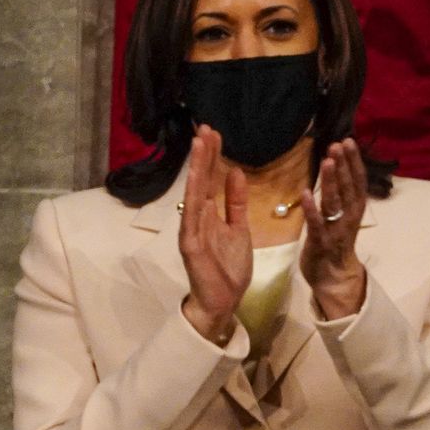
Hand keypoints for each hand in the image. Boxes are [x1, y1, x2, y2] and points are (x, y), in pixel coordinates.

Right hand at [178, 126, 250, 344]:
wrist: (223, 301)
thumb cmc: (228, 267)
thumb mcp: (239, 229)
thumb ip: (236, 203)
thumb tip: (236, 173)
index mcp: (209, 214)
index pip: (210, 179)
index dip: (212, 157)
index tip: (215, 134)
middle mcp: (197, 217)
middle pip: (200, 180)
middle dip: (204, 154)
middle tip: (207, 128)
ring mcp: (191, 229)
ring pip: (194, 193)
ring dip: (196, 167)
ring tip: (199, 142)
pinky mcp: (190, 244)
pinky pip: (191, 216)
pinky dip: (192, 195)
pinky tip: (194, 177)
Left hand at [300, 137, 368, 319]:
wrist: (333, 276)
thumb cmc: (334, 240)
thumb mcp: (341, 214)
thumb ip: (340, 193)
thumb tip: (335, 165)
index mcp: (355, 209)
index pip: (357, 180)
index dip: (353, 161)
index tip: (347, 141)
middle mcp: (349, 217)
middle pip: (348, 188)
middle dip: (343, 166)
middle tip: (337, 145)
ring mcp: (336, 230)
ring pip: (335, 203)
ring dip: (331, 182)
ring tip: (327, 162)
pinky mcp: (321, 242)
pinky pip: (317, 224)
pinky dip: (312, 209)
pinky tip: (306, 193)